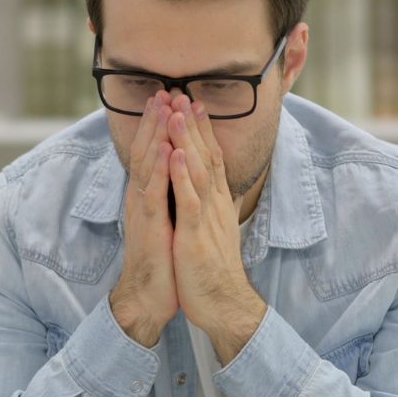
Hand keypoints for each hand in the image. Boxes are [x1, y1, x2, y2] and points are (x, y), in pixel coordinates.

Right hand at [110, 90, 178, 347]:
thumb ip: (170, 198)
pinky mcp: (149, 227)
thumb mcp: (168, 222)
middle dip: (157, 120)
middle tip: (165, 89)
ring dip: (156, 135)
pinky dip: (161, 170)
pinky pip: (154, 193)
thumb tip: (179, 178)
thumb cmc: (161, 261)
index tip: (171, 99)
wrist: (149, 297)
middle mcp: (142, 198)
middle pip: (148, 151)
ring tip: (163, 107)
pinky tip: (168, 150)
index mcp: (149, 196)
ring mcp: (143, 211)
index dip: (161, 126)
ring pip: (148, 165)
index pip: (154, 153)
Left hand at [166, 95, 265, 363]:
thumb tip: (216, 191)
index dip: (201, 130)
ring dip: (187, 140)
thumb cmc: (213, 270)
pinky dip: (182, 177)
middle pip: (205, 156)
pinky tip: (175, 156)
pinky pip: (189, 201)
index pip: (210, 158)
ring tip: (176, 111)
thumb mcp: (215, 232)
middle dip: (192, 124)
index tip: (192, 103)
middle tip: (181, 92)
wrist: (223, 304)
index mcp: (216, 203)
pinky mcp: (196, 236)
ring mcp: (207, 219)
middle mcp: (215, 205)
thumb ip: (214, 208)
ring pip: (197, 171)